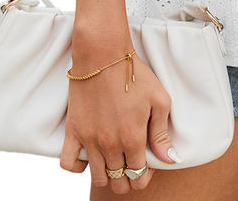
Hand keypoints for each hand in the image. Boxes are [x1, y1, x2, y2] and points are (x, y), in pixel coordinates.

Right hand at [59, 29, 179, 193]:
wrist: (104, 55)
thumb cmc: (135, 74)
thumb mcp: (159, 99)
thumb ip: (161, 134)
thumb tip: (169, 160)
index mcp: (133, 137)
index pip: (139, 176)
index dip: (145, 176)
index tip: (146, 165)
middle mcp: (110, 144)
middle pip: (118, 182)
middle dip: (127, 180)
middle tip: (130, 166)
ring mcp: (89, 139)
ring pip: (98, 178)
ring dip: (108, 175)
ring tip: (114, 162)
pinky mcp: (73, 131)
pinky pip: (68, 164)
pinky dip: (78, 167)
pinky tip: (89, 157)